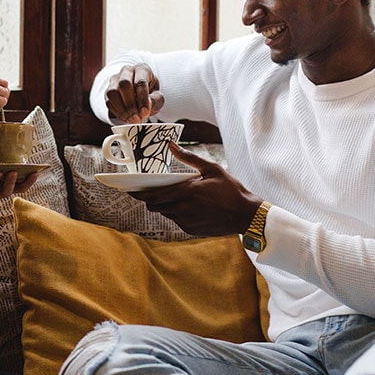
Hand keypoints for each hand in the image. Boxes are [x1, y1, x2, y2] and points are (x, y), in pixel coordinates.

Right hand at [105, 63, 165, 123]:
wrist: (139, 95)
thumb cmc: (150, 94)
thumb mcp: (158, 97)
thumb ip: (155, 101)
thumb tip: (144, 108)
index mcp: (142, 69)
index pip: (140, 82)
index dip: (142, 99)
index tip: (145, 113)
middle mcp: (127, 71)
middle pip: (124, 84)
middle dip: (130, 104)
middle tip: (137, 118)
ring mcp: (115, 79)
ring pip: (113, 92)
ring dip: (122, 109)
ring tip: (132, 120)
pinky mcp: (108, 90)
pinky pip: (108, 101)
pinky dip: (117, 112)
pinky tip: (126, 118)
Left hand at [131, 142, 262, 236]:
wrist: (245, 215)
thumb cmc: (231, 190)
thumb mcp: (212, 169)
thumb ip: (189, 157)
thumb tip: (171, 145)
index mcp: (186, 192)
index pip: (153, 195)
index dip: (138, 194)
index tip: (129, 190)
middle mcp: (182, 208)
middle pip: (154, 205)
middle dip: (149, 199)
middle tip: (149, 191)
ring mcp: (185, 221)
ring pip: (164, 213)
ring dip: (164, 205)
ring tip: (174, 196)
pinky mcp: (190, 229)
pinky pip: (175, 220)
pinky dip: (176, 212)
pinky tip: (188, 206)